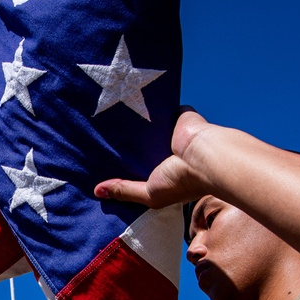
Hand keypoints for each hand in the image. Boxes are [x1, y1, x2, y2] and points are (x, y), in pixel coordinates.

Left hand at [94, 108, 210, 208]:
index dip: (119, 169)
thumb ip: (125, 191)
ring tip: (102, 123)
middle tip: (94, 143)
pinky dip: (145, 107)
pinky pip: (157, 109)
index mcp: (160, 174)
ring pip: (145, 129)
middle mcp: (164, 154)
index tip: (97, 166)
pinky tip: (122, 105)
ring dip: (131, 126)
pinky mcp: (176, 115)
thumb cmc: (181, 180)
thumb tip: (97, 191)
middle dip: (120, 148)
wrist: (206, 155)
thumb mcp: (149, 193)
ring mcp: (170, 134)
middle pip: (137, 149)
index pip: (135, 170)